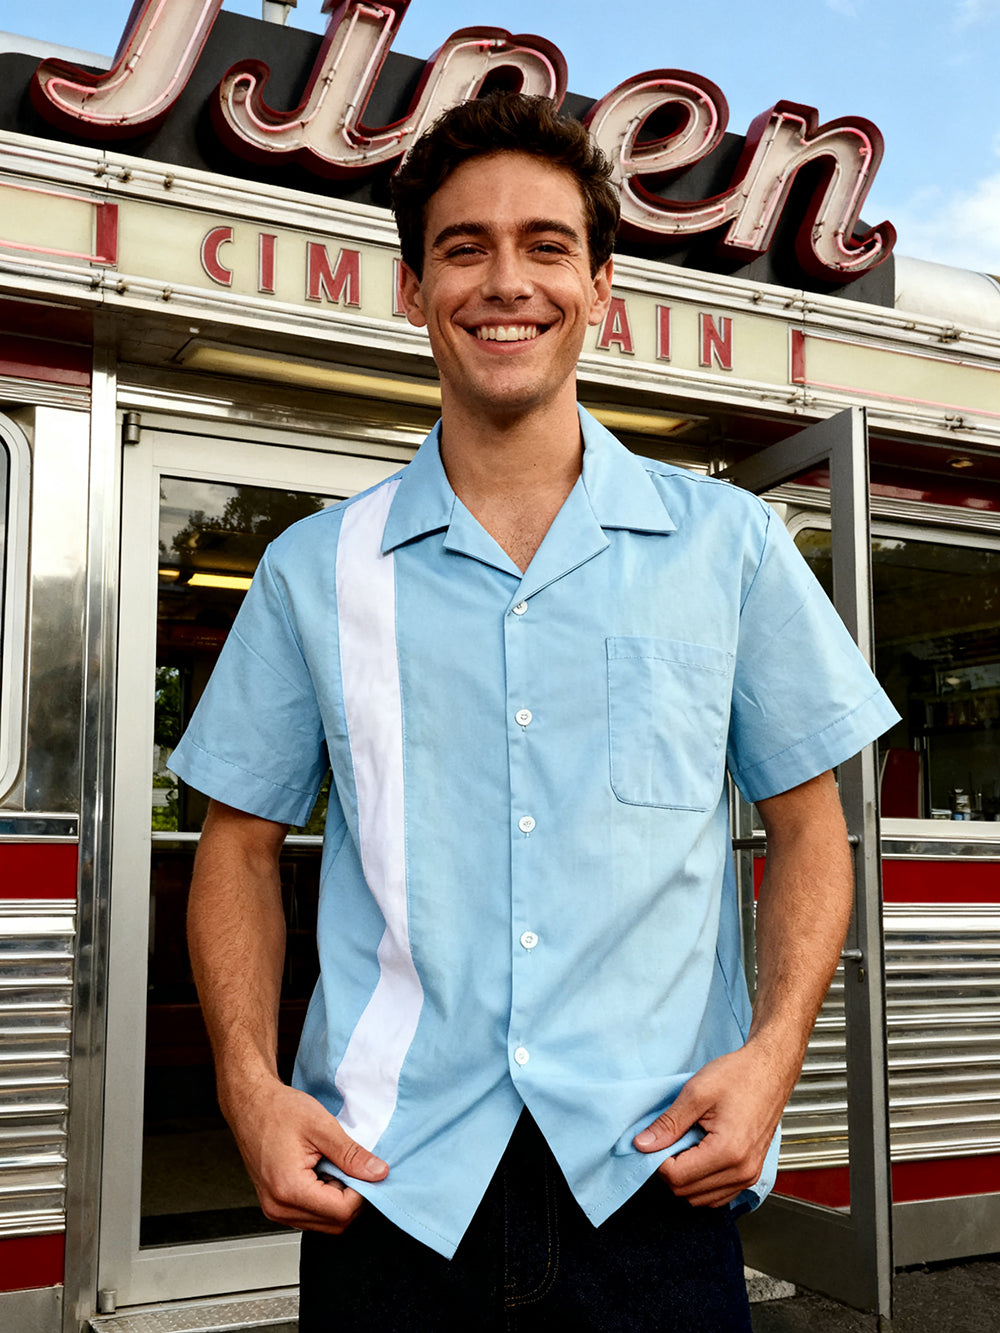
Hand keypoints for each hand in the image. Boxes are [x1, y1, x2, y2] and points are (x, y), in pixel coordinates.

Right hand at [225, 1077, 388, 1232]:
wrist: (250, 1105)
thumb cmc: (278, 1110)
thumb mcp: (322, 1126)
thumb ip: (352, 1155)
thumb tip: (377, 1173)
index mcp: (289, 1189)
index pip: (341, 1211)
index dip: (362, 1192)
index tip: (364, 1169)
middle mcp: (279, 1207)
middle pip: (334, 1223)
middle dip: (351, 1198)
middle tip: (350, 1166)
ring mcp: (275, 1209)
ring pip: (323, 1223)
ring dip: (337, 1200)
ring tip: (332, 1166)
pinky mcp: (276, 1205)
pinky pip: (310, 1215)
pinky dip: (323, 1199)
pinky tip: (321, 1173)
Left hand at [633, 1039, 792, 1207]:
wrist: (770, 1070)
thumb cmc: (740, 1076)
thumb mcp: (696, 1092)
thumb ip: (668, 1123)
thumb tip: (643, 1144)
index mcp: (728, 1152)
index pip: (676, 1178)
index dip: (657, 1161)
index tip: (655, 1141)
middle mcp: (741, 1171)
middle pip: (686, 1192)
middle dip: (670, 1170)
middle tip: (669, 1140)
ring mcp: (749, 1176)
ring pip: (701, 1199)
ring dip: (685, 1178)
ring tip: (686, 1145)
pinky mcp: (751, 1174)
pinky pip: (718, 1195)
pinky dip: (702, 1183)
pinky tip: (699, 1156)